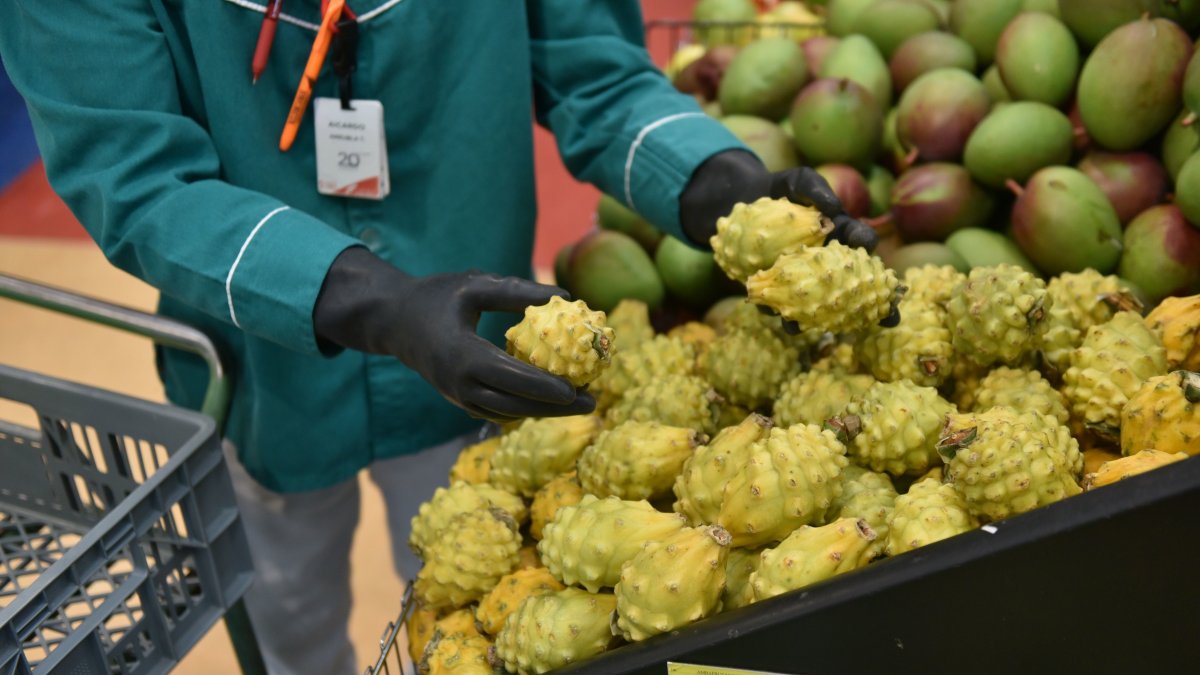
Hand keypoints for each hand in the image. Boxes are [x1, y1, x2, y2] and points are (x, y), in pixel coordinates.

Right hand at [313, 247, 595, 421]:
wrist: (393, 321)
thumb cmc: (436, 295)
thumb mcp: (474, 284)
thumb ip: (516, 291)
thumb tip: (563, 294)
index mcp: (462, 355)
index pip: (511, 378)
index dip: (545, 387)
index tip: (576, 389)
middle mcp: (459, 384)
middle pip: (515, 404)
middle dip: (556, 407)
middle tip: (592, 401)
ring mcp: (457, 397)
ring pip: (508, 413)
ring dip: (543, 411)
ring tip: (580, 403)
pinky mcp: (459, 401)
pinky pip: (497, 412)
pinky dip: (525, 408)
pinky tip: (551, 401)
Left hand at [681, 150, 895, 329]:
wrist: (739, 205)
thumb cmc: (778, 190)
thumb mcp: (798, 180)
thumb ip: (814, 188)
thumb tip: (833, 208)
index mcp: (839, 235)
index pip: (860, 240)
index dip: (866, 243)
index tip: (868, 247)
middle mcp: (826, 262)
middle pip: (854, 284)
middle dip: (872, 304)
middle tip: (890, 318)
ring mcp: (802, 279)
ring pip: (819, 303)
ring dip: (825, 319)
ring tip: (832, 328)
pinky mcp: (775, 288)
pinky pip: (781, 304)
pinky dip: (783, 314)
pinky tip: (786, 321)